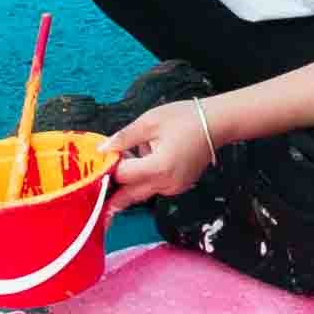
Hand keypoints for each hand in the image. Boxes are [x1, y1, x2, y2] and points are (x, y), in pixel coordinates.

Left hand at [106, 99, 220, 200]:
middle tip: (97, 192)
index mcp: (158, 167)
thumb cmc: (185, 119)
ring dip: (130, 182)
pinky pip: (154, 187)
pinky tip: (147, 159)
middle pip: (129, 195)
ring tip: (130, 158)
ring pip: (141, 192)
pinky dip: (145, 179)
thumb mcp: (149, 122)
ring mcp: (174, 188)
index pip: (123, 176)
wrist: (216, 124)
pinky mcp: (178, 187)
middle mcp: (166, 184)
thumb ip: (123, 138)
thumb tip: (102, 149)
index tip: (101, 160)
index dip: (110, 168)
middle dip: (113, 192)